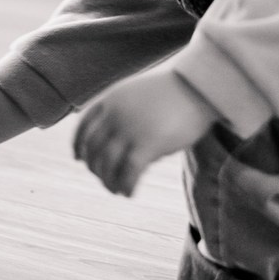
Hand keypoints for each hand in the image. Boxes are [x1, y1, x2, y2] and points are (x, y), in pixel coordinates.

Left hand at [73, 74, 218, 196]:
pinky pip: (129, 172)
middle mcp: (115, 114)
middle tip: (104, 179)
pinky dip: (126, 186)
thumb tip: (120, 148)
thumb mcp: (141, 97)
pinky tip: (129, 193)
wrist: (200, 86)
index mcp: (111, 99)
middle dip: (95, 168)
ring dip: (108, 182)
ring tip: (116, 190)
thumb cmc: (175, 92)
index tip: (79, 159)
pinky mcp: (149, 143)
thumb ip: (125, 116)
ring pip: (107, 164)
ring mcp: (131, 128)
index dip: (78, 145)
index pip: (83, 126)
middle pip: (93, 149)